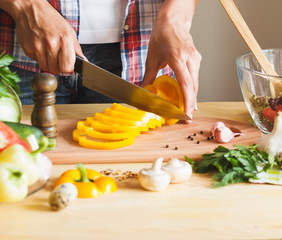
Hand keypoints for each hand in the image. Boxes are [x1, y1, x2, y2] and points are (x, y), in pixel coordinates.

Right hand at [0, 0, 84, 73]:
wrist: (30, 9)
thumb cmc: (50, 18)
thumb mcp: (68, 30)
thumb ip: (76, 48)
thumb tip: (83, 61)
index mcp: (64, 39)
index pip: (67, 67)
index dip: (68, 69)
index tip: (67, 65)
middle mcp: (51, 43)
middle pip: (56, 70)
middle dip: (58, 67)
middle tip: (57, 60)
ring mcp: (38, 47)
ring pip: (45, 67)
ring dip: (48, 63)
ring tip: (48, 52)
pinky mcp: (28, 49)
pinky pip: (36, 60)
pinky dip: (38, 57)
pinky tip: (40, 47)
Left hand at [141, 0, 200, 121]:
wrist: (173, 21)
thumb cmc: (162, 35)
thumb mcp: (152, 57)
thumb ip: (148, 76)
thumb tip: (144, 90)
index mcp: (178, 57)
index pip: (186, 84)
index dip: (187, 101)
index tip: (186, 113)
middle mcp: (190, 58)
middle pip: (193, 86)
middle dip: (190, 104)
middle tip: (186, 118)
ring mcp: (195, 58)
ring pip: (195, 83)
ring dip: (192, 97)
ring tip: (187, 110)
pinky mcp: (196, 59)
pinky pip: (195, 77)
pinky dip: (192, 89)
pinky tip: (188, 97)